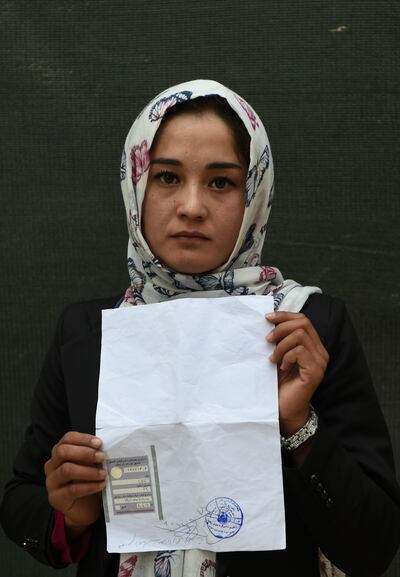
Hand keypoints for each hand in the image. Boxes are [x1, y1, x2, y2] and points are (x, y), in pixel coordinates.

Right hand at [44, 432, 105, 538]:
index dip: (83, 439)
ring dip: (88, 471)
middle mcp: (52, 465)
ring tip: (103, 474)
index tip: (99, 443)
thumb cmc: (87, 481)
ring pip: (66, 470)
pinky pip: (72, 489)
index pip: (67, 439)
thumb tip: (106, 447)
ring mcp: (52, 482)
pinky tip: (101, 485)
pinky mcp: (56, 498)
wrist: (83, 508)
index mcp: (59, 453)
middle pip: (63, 452)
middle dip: (84, 453)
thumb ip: (93, 455)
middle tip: (102, 457)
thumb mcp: (90, 465)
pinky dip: (89, 486)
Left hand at [266, 312, 328, 435]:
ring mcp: (320, 362)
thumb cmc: (280, 384)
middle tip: (267, 340)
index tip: (267, 318)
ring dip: (281, 345)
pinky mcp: (315, 372)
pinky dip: (286, 356)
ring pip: (300, 335)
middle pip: (303, 323)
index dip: (285, 315)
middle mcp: (320, 352)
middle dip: (281, 328)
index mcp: (313, 345)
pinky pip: (299, 351)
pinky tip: (281, 367)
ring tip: (273, 358)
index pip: (303, 319)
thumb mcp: (279, 356)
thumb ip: (280, 340)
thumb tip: (269, 320)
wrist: (284, 409)